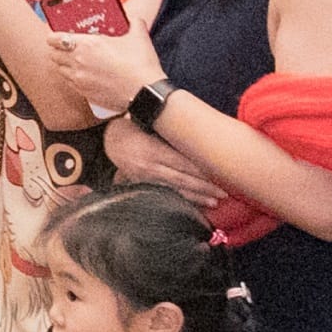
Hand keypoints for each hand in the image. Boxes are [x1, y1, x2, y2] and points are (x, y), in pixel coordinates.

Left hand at [44, 26, 161, 118]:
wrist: (145, 93)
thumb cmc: (140, 64)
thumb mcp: (138, 37)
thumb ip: (134, 23)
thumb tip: (134, 19)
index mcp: (87, 45)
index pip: (55, 39)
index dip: (53, 36)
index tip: (55, 34)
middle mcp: (78, 62)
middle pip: (54, 55)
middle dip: (57, 50)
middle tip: (64, 46)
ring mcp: (79, 80)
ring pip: (60, 70)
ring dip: (63, 64)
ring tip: (73, 60)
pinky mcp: (85, 94)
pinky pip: (70, 83)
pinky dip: (72, 78)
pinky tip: (82, 75)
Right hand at [100, 118, 221, 209]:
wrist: (108, 138)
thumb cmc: (133, 127)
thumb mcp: (151, 127)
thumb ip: (170, 138)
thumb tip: (197, 143)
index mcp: (154, 150)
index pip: (184, 164)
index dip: (202, 173)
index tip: (220, 179)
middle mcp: (149, 167)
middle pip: (182, 180)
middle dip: (204, 189)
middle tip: (223, 195)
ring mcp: (144, 178)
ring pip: (174, 190)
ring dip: (195, 197)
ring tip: (213, 203)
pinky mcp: (141, 184)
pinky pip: (163, 194)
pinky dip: (179, 200)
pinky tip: (192, 204)